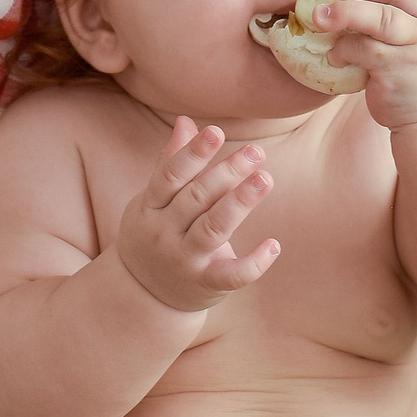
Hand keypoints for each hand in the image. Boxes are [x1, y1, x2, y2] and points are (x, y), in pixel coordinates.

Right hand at [115, 118, 280, 311]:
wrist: (141, 295)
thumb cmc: (155, 234)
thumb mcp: (154, 201)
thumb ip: (171, 162)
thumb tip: (185, 121)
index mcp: (150, 206)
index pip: (170, 176)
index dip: (193, 153)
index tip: (216, 131)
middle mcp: (165, 232)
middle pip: (196, 198)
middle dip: (226, 173)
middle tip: (256, 152)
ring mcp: (185, 260)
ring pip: (213, 229)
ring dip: (240, 203)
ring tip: (265, 179)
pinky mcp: (205, 284)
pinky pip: (231, 275)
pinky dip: (254, 263)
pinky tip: (274, 245)